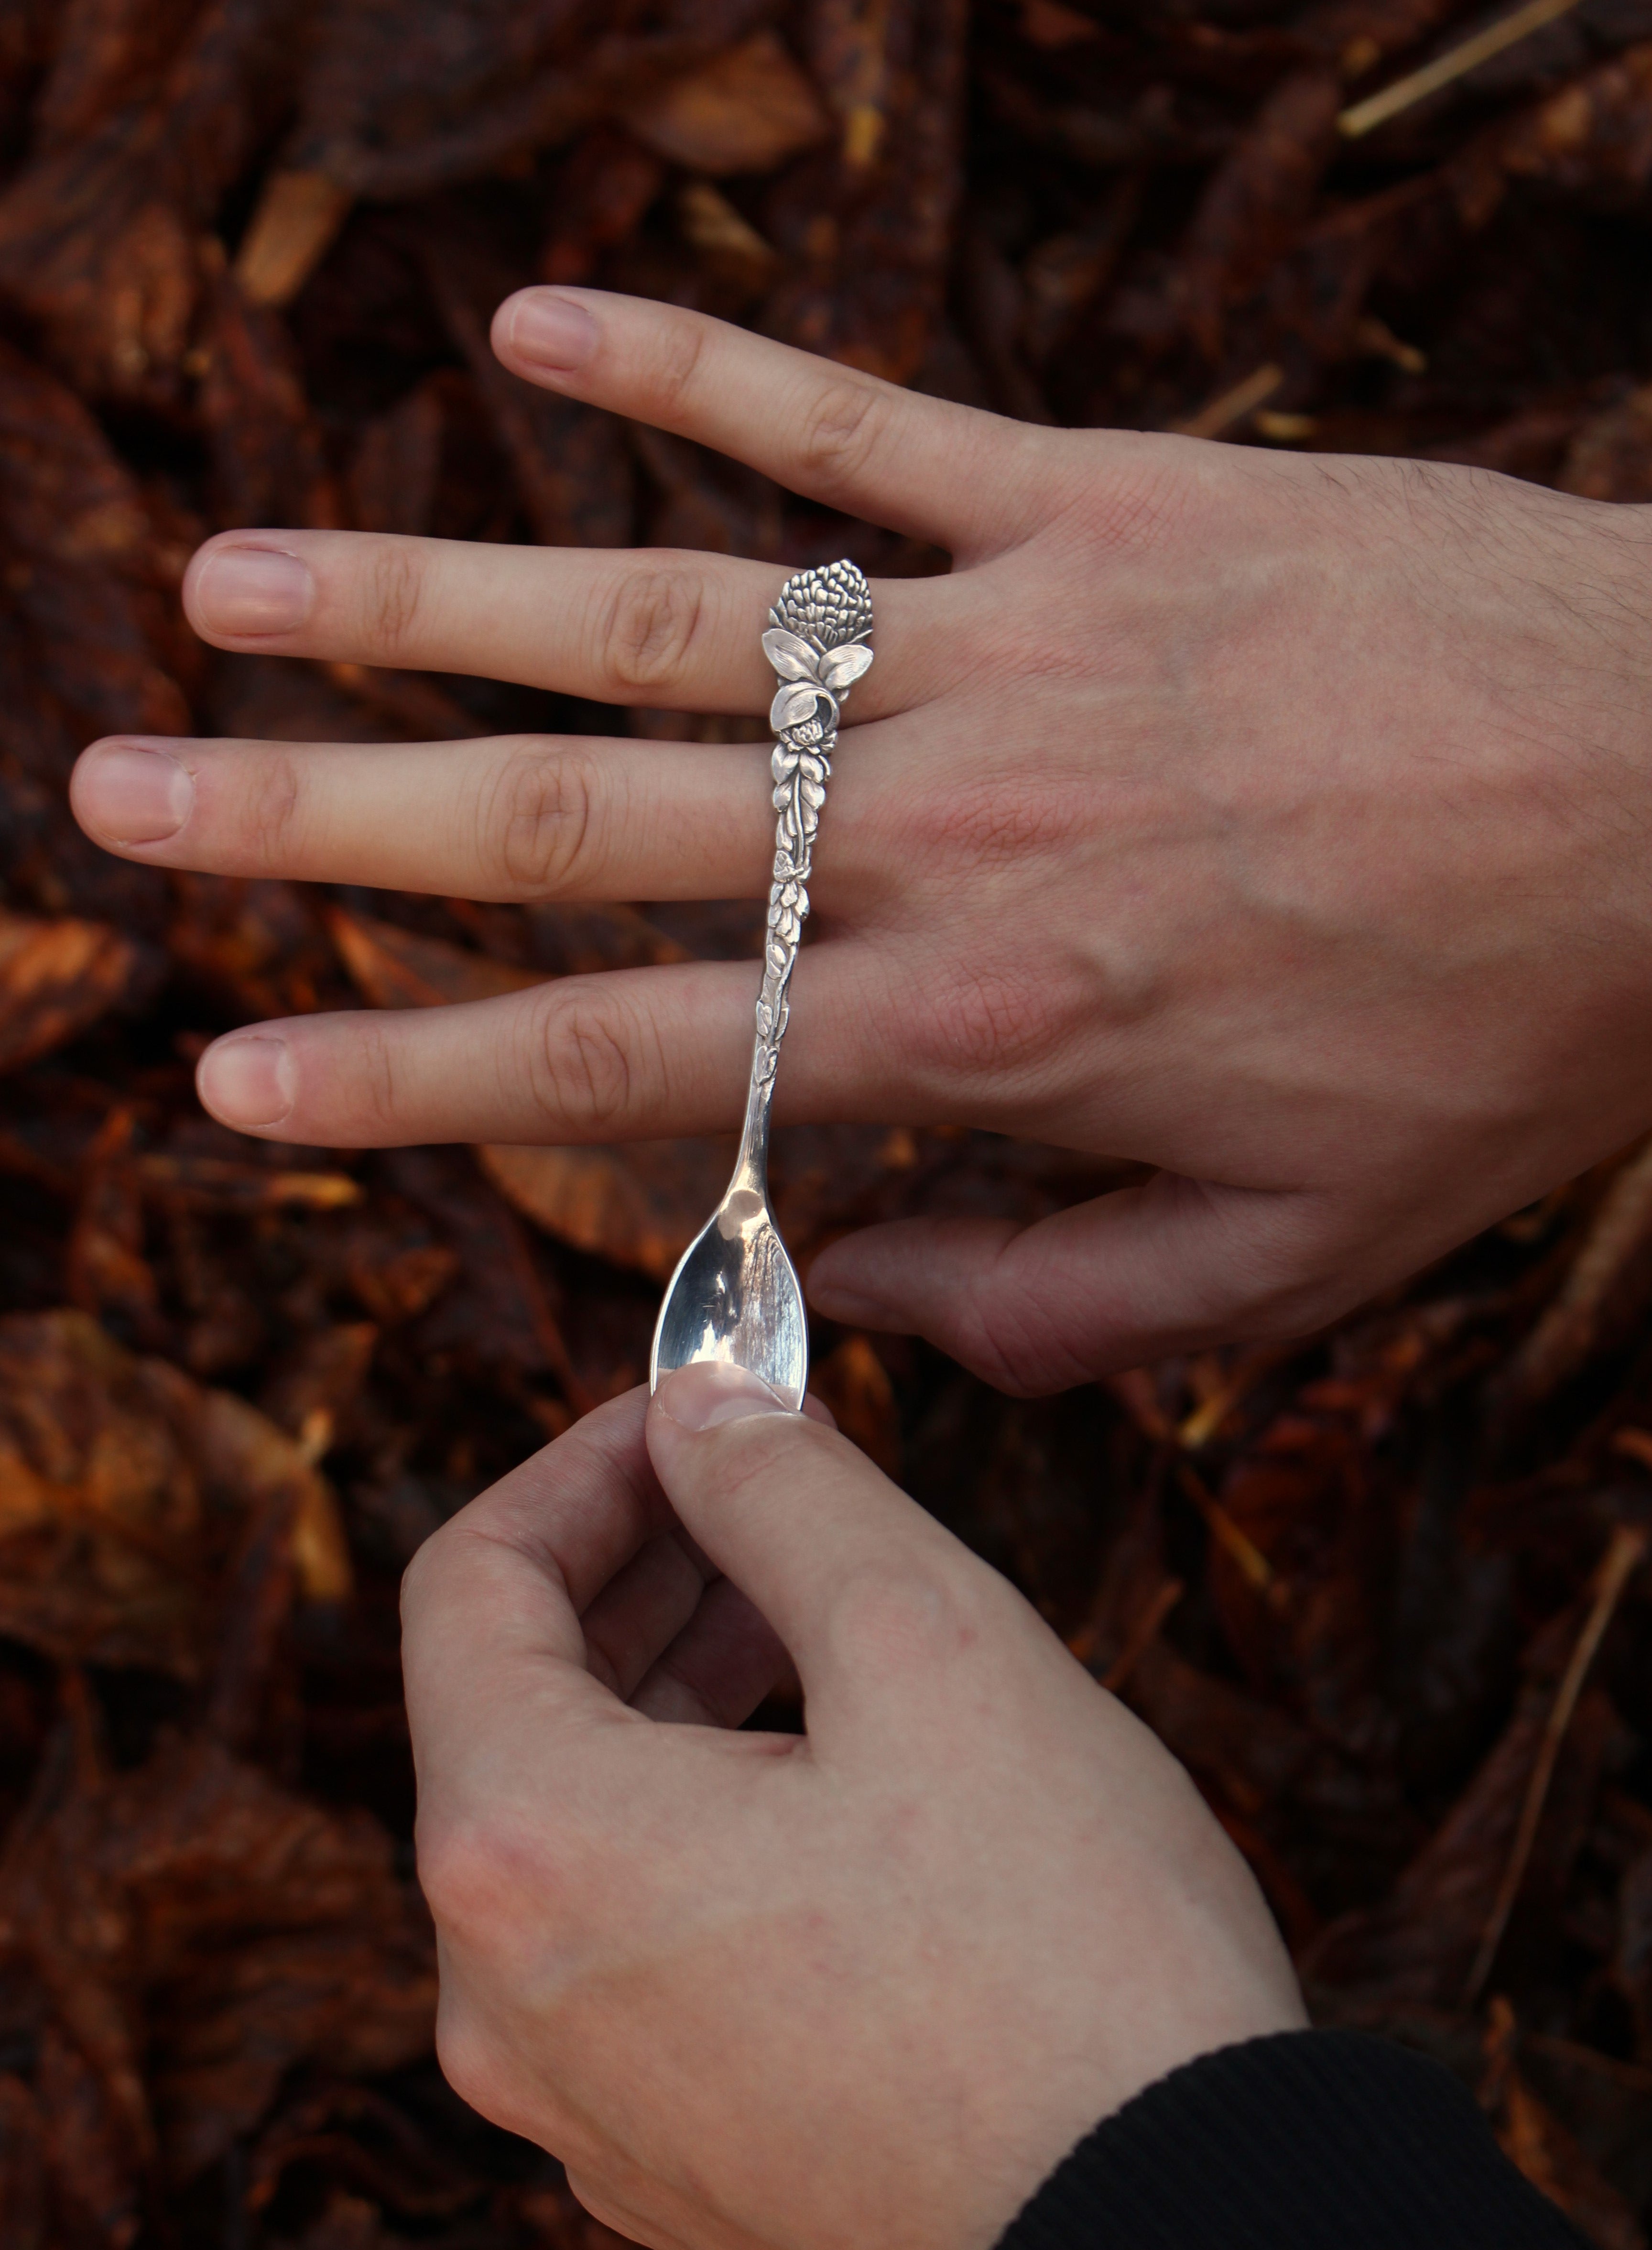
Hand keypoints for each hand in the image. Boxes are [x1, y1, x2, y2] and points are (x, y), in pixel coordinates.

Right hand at [71, 289, 1651, 1388]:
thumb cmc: (1500, 1037)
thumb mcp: (1295, 1257)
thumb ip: (1056, 1309)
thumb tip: (857, 1294)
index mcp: (979, 1033)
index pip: (625, 1059)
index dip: (406, 1077)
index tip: (236, 1079)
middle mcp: (945, 830)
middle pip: (574, 821)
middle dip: (323, 819)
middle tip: (120, 799)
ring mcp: (1008, 641)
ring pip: (664, 611)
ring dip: (427, 590)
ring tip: (227, 577)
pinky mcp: (1099, 495)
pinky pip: (858, 424)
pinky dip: (690, 364)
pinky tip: (522, 324)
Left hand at [402, 1364, 1302, 2249]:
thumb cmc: (1064, 1952)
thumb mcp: (928, 1642)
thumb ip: (781, 1492)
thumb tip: (700, 1413)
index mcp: (526, 1851)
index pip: (467, 1586)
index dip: (580, 1467)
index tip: (693, 1412)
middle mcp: (506, 2002)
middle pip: (511, 1717)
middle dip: (634, 1579)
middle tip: (763, 1498)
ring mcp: (583, 2111)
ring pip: (579, 1842)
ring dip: (673, 1706)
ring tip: (814, 1631)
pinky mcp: (675, 2177)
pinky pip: (636, 1959)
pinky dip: (701, 1838)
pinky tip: (834, 1801)